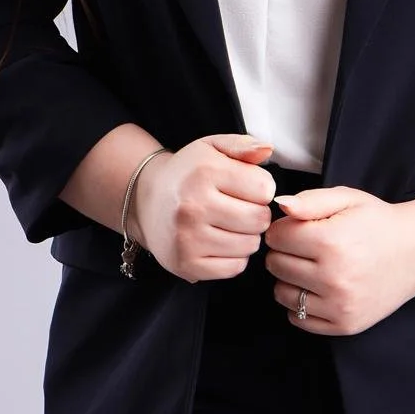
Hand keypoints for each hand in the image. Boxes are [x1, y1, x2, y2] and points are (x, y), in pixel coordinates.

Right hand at [131, 134, 276, 283]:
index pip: (265, 189)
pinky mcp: (186, 264)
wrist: (146, 200)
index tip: (248, 187)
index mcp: (204, 173)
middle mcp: (193, 207)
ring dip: (247, 235)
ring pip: (250, 245)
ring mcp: (188, 239)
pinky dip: (235, 257)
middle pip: (259, 219)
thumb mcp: (212, 147)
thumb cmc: (188, 173)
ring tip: (229, 223)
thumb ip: (243, 145)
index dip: (262, 187)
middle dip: (257, 213)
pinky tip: (221, 241)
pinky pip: (235, 267)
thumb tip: (268, 149)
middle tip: (241, 207)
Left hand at [263, 185, 414, 334]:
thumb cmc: (379, 222)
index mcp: (332, 242)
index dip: (283, 228)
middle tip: (307, 246)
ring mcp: (340, 305)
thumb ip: (310, 200)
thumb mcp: (347, 199)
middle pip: (276, 265)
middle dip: (285, 251)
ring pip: (282, 293)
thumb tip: (280, 205)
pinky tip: (318, 288)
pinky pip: (298, 319)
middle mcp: (335, 277)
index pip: (276, 237)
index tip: (299, 227)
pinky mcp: (345, 324)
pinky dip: (300, 304)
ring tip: (312, 267)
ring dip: (289, 279)